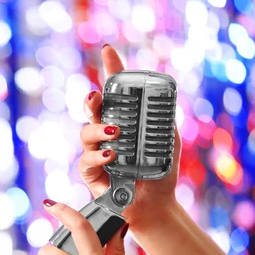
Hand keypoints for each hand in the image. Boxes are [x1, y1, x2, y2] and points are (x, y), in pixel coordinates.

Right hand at [79, 45, 181, 229]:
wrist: (156, 204)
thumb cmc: (160, 173)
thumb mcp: (168, 141)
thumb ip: (164, 120)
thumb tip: (165, 98)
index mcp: (123, 122)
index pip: (114, 93)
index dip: (110, 71)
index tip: (108, 51)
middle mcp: (106, 135)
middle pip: (91, 110)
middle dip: (91, 100)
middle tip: (97, 95)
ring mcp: (96, 153)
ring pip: (85, 133)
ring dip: (97, 130)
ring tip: (116, 134)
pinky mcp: (91, 174)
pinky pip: (86, 160)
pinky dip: (97, 156)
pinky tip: (110, 155)